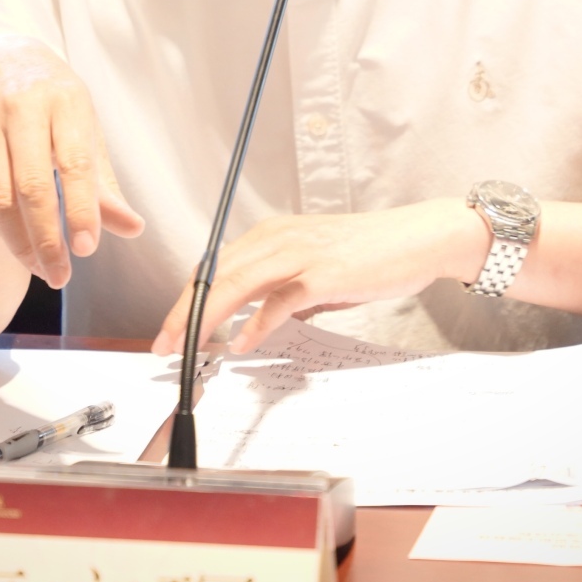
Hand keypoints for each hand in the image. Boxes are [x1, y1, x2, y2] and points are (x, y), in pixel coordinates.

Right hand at [0, 36, 143, 287]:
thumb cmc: (53, 102)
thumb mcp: (85, 128)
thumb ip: (103, 182)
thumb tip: (133, 229)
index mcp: (66, 101)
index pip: (74, 163)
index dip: (80, 209)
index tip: (86, 249)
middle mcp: (22, 107)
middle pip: (31, 186)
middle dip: (46, 240)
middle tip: (60, 276)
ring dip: (18, 243)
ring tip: (40, 267)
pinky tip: (10, 239)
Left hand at [152, 199, 491, 355]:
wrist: (418, 238)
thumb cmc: (372, 254)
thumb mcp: (316, 267)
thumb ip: (285, 289)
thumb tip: (260, 321)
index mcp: (274, 234)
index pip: (216, 265)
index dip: (188, 298)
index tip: (171, 329)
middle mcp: (280, 237)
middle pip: (216, 274)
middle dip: (184, 312)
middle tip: (163, 344)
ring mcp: (301, 254)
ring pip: (237, 283)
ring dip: (206, 318)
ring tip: (187, 347)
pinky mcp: (323, 274)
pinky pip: (278, 300)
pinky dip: (256, 324)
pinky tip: (243, 344)